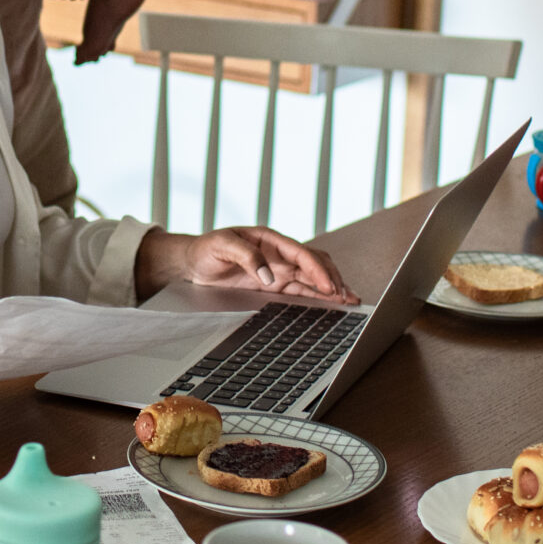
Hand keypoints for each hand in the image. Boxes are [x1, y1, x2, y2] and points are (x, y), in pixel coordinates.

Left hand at [134, 227, 354, 303]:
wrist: (192, 262)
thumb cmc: (206, 249)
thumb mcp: (221, 245)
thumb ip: (246, 256)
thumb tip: (269, 275)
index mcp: (270, 240)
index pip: (302, 253)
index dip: (318, 269)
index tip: (329, 286)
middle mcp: (279, 254)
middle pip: (315, 264)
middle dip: (333, 279)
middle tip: (346, 296)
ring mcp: (279, 270)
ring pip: (313, 277)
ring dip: (331, 287)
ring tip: (349, 300)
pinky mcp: (274, 285)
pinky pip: (302, 290)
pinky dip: (318, 296)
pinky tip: (332, 304)